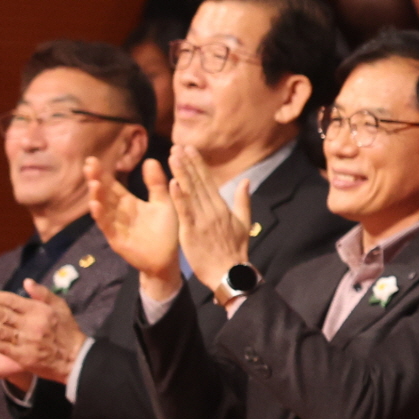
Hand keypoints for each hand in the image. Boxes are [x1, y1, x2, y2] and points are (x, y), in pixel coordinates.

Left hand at [0, 281, 86, 384]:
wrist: (76, 359)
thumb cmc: (67, 331)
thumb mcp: (60, 307)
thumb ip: (43, 294)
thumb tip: (27, 281)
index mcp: (39, 310)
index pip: (13, 301)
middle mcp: (32, 324)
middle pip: (4, 314)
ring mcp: (28, 341)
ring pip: (2, 331)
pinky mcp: (25, 357)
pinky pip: (6, 348)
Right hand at [89, 156, 180, 290]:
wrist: (168, 259)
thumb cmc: (166, 231)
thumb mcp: (163, 202)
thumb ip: (156, 184)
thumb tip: (150, 160)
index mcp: (128, 202)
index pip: (112, 185)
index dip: (103, 173)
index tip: (93, 159)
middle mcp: (119, 212)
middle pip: (104, 193)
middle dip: (96, 179)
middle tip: (89, 164)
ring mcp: (116, 226)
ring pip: (103, 208)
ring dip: (97, 196)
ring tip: (93, 182)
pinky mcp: (117, 239)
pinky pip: (107, 226)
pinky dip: (100, 216)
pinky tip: (95, 205)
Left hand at [169, 146, 251, 286]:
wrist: (230, 273)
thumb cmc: (235, 250)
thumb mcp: (243, 223)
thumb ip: (244, 200)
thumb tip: (246, 180)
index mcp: (222, 207)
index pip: (209, 180)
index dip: (198, 163)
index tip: (189, 148)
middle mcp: (212, 210)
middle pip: (198, 182)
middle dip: (187, 163)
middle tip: (177, 145)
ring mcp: (201, 220)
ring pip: (190, 192)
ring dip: (181, 173)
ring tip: (172, 156)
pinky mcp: (192, 231)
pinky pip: (184, 211)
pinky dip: (178, 197)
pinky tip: (172, 183)